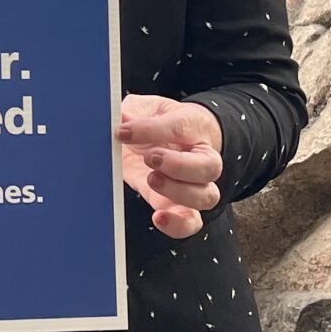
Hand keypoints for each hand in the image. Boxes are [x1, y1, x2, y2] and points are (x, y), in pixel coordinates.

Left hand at [117, 95, 221, 237]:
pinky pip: (192, 222)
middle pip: (210, 166)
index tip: (122, 131)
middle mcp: (201, 157)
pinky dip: (178, 224)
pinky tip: (159, 218)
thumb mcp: (144, 107)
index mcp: (192, 125)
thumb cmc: (158, 122)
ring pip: (206, 196)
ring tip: (151, 179)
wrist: (164, 139)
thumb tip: (120, 120)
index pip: (180, 127)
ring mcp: (194, 185)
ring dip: (178, 192)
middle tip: (150, 157)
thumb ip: (133, 113)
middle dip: (178, 165)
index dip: (151, 130)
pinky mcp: (180, 206)